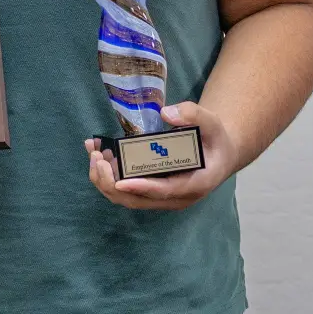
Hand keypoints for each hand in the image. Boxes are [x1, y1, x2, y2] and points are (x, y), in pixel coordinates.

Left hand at [84, 102, 238, 209]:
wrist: (217, 153)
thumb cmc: (214, 139)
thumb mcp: (211, 123)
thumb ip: (193, 115)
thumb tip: (166, 113)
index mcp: (195, 183)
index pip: (165, 190)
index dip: (142, 187)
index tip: (120, 182)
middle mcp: (176, 196)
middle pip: (139, 200)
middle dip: (113, 182)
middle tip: (97, 157)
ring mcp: (162, 196)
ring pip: (127, 198)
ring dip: (105, 179)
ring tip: (94, 152)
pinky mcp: (151, 190)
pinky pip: (125, 189)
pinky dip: (107, 175)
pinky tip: (96, 152)